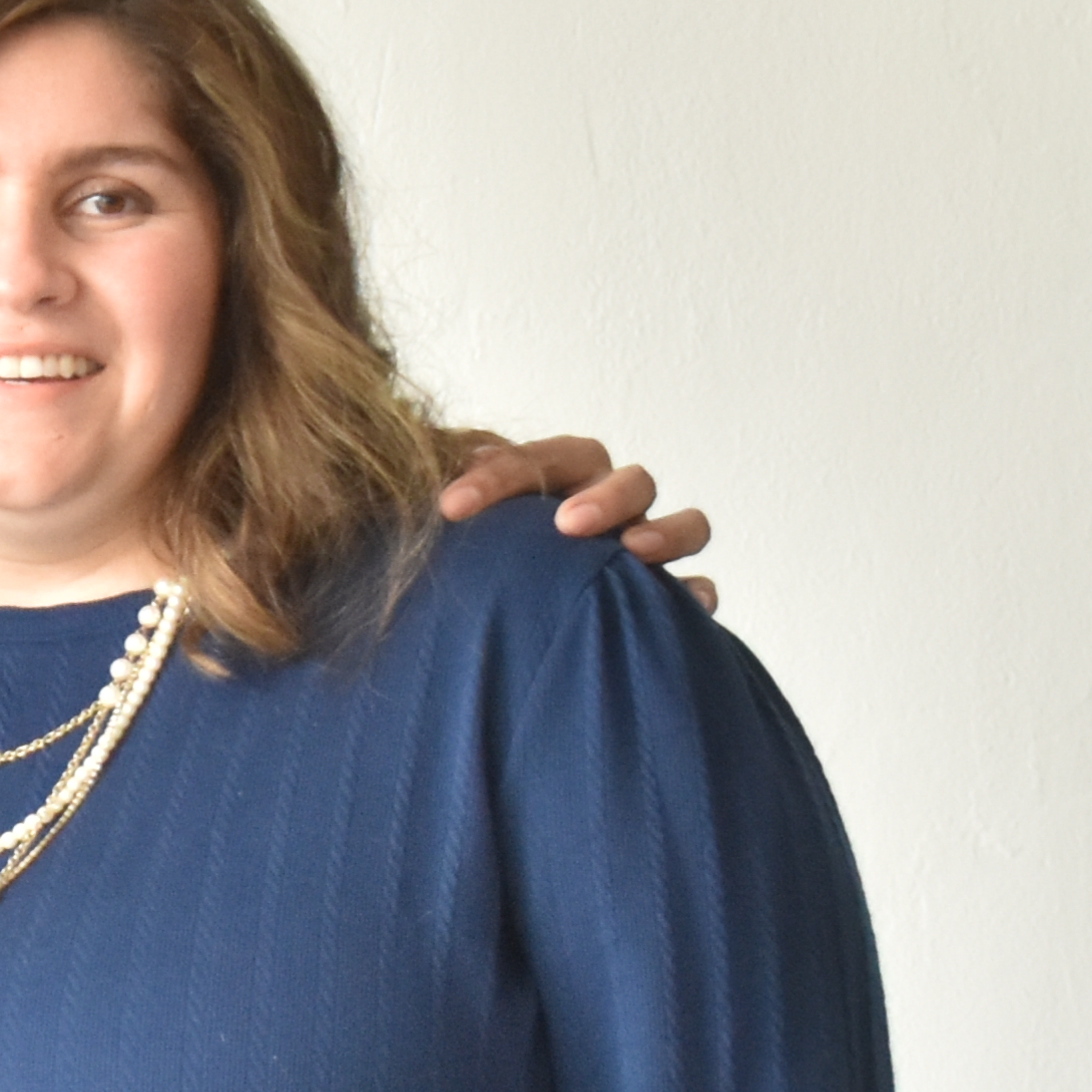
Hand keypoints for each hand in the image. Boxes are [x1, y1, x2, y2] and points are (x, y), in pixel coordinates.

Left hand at [434, 425, 718, 611]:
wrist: (493, 633)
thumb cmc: (470, 563)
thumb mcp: (449, 525)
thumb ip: (437, 500)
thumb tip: (393, 474)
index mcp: (559, 480)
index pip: (544, 458)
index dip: (501, 475)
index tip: (451, 507)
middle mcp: (611, 508)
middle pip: (630, 479)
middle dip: (603, 496)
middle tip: (565, 524)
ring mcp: (647, 550)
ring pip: (686, 523)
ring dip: (665, 532)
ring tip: (635, 551)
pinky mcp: (670, 600)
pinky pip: (698, 592)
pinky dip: (696, 596)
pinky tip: (688, 605)